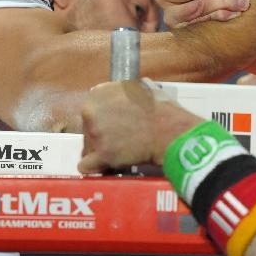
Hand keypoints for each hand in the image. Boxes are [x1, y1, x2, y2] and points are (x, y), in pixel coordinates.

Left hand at [78, 81, 201, 172]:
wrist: (169, 129)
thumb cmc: (160, 108)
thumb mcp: (140, 87)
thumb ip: (123, 92)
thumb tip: (124, 96)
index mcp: (98, 94)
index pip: (91, 110)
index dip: (102, 120)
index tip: (113, 126)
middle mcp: (91, 112)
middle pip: (86, 128)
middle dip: (100, 135)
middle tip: (118, 140)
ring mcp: (94, 134)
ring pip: (87, 147)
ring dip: (99, 151)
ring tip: (119, 153)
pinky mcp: (101, 155)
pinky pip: (87, 166)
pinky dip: (96, 167)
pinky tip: (107, 166)